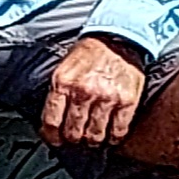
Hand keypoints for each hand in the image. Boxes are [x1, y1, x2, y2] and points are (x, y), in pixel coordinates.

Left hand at [39, 33, 146, 149]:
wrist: (118, 38)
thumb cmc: (90, 54)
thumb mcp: (64, 68)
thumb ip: (57, 93)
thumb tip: (51, 121)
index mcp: (64, 83)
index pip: (51, 121)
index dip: (51, 136)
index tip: (55, 139)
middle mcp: (84, 92)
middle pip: (73, 133)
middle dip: (73, 138)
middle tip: (76, 136)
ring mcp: (106, 98)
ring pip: (95, 136)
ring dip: (92, 140)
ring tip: (92, 136)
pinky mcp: (127, 101)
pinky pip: (118, 131)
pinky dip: (113, 138)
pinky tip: (110, 134)